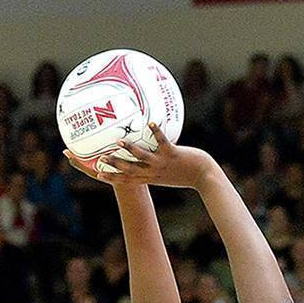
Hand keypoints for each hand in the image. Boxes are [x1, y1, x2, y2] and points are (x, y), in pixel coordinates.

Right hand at [63, 123, 213, 189]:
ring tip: (119, 141)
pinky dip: (157, 132)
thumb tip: (147, 159)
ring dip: (131, 149)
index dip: (113, 177)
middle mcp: (154, 173)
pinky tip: (151, 122)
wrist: (204, 177)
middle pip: (130, 170)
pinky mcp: (173, 154)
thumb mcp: (167, 174)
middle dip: (115, 164)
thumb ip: (155, 167)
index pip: (128, 180)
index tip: (98, 174)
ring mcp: (163, 164)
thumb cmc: (186, 174)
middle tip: (101, 157)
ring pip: (143, 157)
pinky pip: (163, 142)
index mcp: (151, 178)